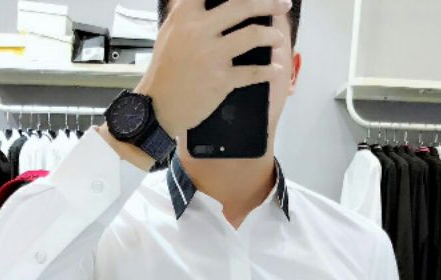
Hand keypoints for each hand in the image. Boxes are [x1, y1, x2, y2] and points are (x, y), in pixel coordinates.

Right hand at [134, 0, 290, 138]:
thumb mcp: (170, 33)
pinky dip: (269, 71)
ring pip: (252, 36)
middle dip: (269, 3)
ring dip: (272, 36)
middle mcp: (199, 30)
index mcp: (186, 15)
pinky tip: (276, 69)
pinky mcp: (221, 80)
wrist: (158, 107)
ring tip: (278, 39)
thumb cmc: (165, 71)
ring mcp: (212, 56)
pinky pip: (253, 72)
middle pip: (242, 6)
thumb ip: (187, 13)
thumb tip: (203, 1)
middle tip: (282, 4)